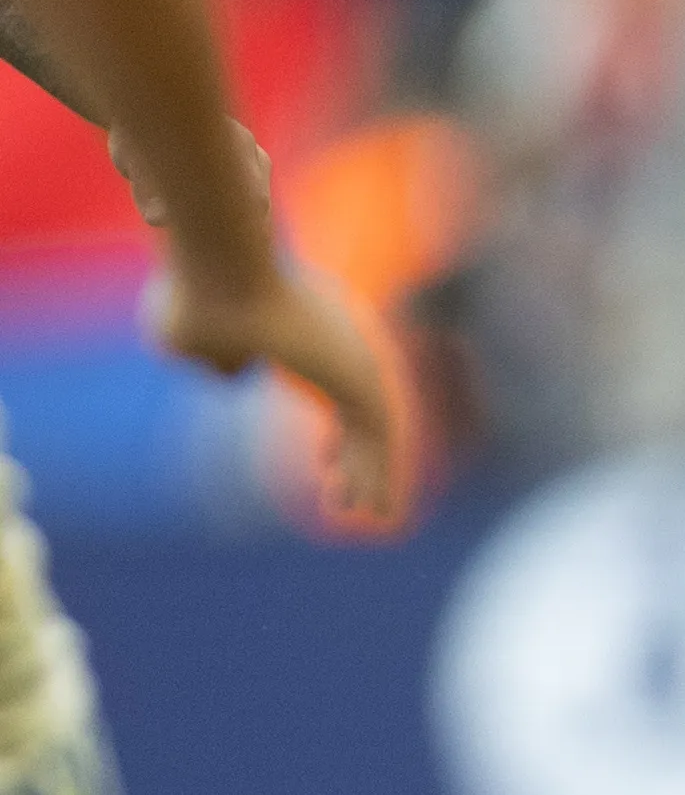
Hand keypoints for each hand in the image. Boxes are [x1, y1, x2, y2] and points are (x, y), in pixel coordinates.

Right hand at [147, 243, 408, 530]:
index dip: (335, 433)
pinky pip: (379, 442)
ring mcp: (357, 368)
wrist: (219, 279)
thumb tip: (236, 370)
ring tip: (369, 515)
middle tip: (346, 496)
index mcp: (310, 343)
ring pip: (374, 435)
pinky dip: (380, 479)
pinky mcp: (362, 384)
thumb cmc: (200, 299)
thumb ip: (217, 354)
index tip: (327, 461)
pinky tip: (376, 512)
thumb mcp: (194, 334)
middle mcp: (342, 354)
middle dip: (355, 459)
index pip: (331, 397)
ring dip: (372, 477)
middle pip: (358, 418)